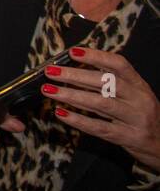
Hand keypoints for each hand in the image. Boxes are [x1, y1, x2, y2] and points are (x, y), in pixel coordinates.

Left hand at [44, 47, 159, 171]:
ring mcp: (135, 120)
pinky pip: (99, 128)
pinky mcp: (128, 138)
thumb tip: (75, 66)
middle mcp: (140, 100)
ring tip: (48, 90)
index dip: (96, 56)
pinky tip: (61, 113)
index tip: (72, 52)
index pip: (119, 64)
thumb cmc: (142, 115)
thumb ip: (112, 82)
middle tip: (51, 71)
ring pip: (101, 104)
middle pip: (106, 83)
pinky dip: (78, 120)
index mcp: (140, 85)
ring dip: (72, 96)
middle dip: (75, 75)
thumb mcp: (134, 95)